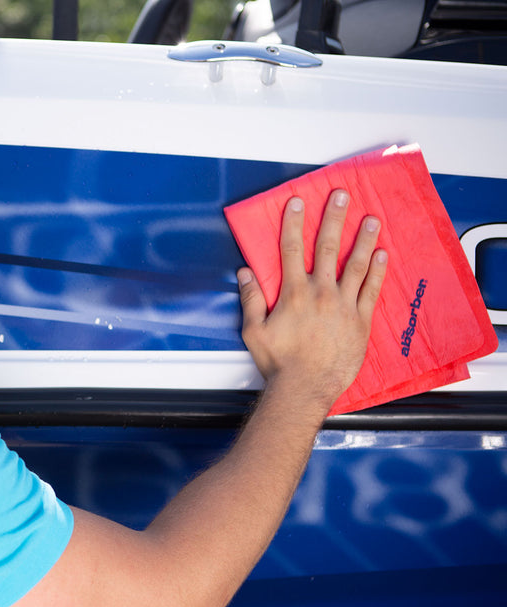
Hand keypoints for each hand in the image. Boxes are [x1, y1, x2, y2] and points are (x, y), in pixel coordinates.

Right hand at [237, 189, 387, 409]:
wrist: (305, 388)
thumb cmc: (279, 363)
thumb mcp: (253, 331)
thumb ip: (250, 299)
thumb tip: (245, 274)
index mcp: (293, 293)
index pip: (291, 249)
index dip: (293, 223)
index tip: (298, 202)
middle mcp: (320, 293)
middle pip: (326, 247)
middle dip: (333, 218)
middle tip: (341, 196)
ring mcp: (343, 305)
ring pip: (355, 265)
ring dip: (363, 239)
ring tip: (371, 219)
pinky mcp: (360, 321)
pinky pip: (371, 291)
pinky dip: (378, 272)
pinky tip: (383, 256)